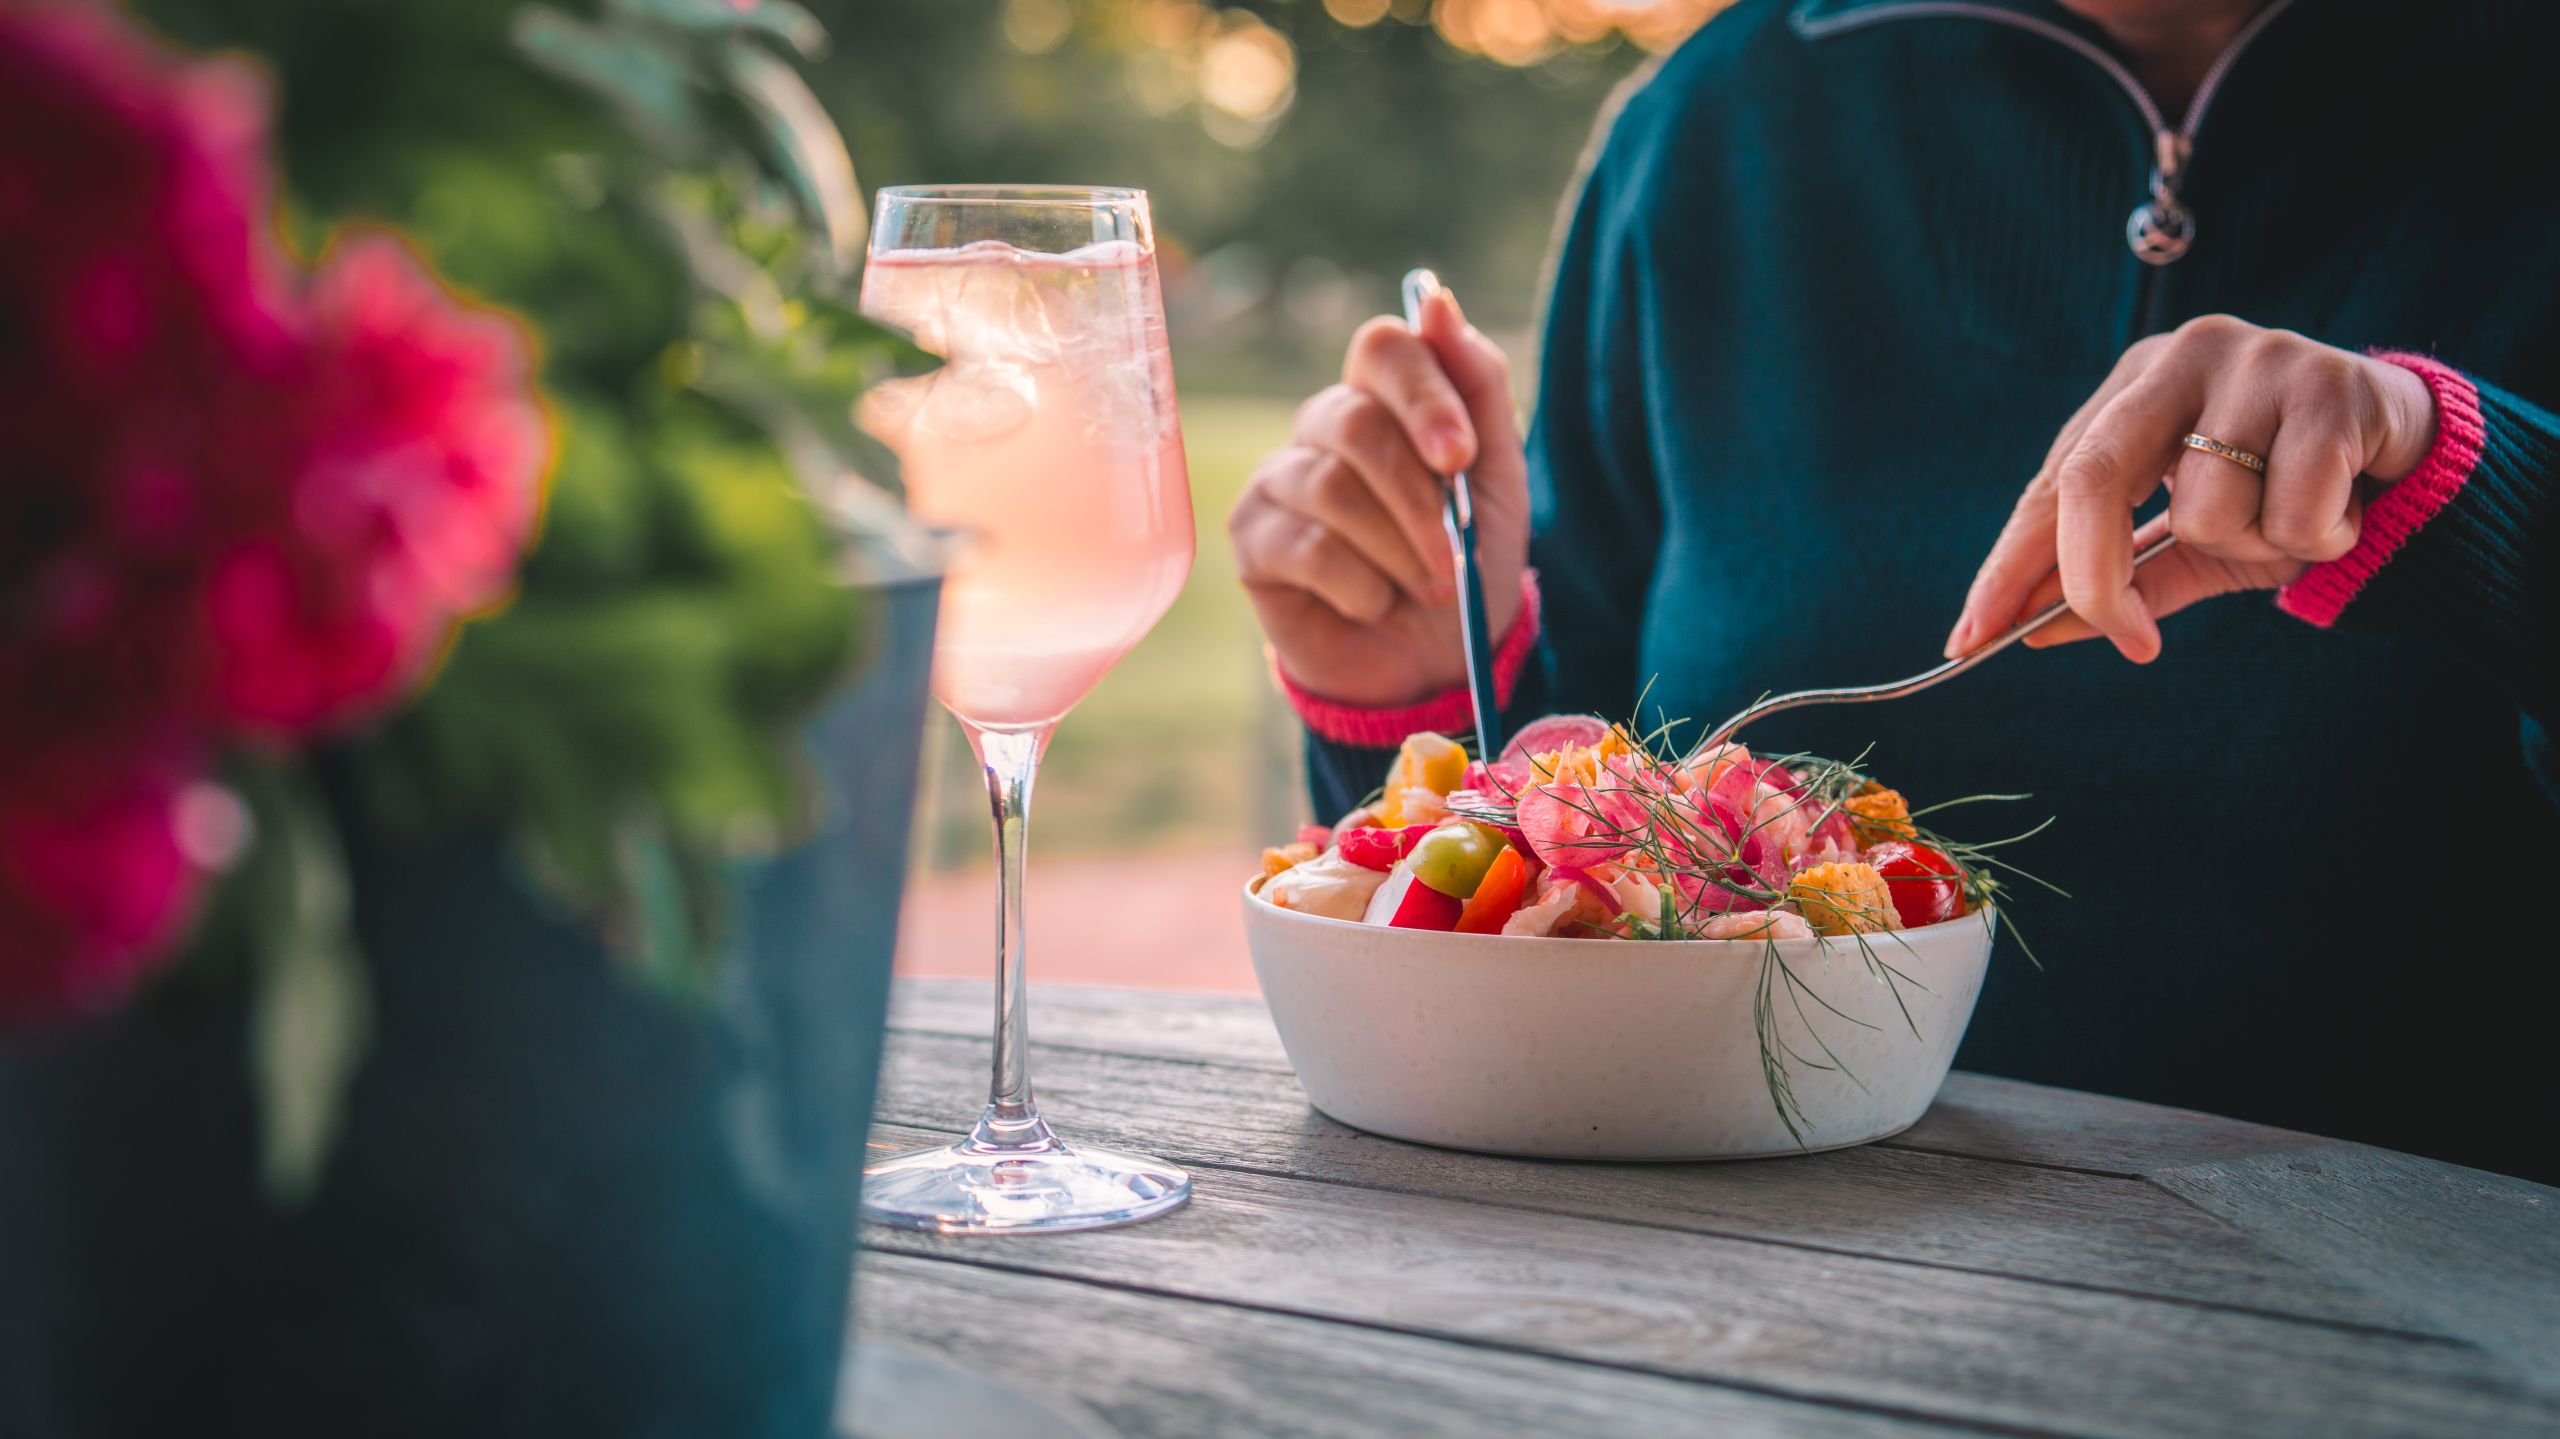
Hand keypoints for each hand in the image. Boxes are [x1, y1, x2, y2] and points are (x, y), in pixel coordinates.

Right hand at [1229, 289, 1529, 705]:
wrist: (1435, 660)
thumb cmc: (1466, 560)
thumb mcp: (1497, 477)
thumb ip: (1477, 386)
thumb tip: (1436, 301)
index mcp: (1385, 398)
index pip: (1384, 348)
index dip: (1424, 395)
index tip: (1459, 458)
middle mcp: (1323, 426)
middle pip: (1356, 423)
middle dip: (1419, 499)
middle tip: (1454, 555)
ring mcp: (1280, 479)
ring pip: (1333, 491)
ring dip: (1399, 551)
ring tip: (1426, 588)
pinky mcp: (1252, 539)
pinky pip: (1308, 548)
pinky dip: (1361, 587)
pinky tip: (1373, 605)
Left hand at [1946, 316, 2437, 661]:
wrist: (2411, 452)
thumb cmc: (2284, 490)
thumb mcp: (2195, 541)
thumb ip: (2124, 579)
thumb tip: (2033, 629)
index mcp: (2132, 387)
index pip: (2049, 484)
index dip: (2009, 565)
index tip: (1972, 638)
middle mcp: (2181, 357)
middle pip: (2093, 478)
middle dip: (2095, 576)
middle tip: (2130, 639)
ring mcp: (2254, 361)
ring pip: (2205, 509)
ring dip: (2249, 546)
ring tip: (2290, 520)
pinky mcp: (2329, 386)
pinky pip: (2289, 511)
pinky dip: (2314, 536)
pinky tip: (2341, 507)